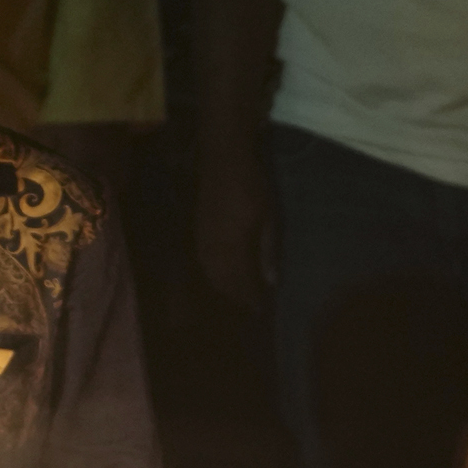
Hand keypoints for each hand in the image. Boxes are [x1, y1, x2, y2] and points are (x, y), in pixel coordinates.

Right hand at [195, 150, 274, 300]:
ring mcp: (202, 240)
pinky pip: (204, 261)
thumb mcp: (269, 218)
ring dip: (224, 286)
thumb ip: (267, 251)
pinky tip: (223, 272)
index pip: (241, 284)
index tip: (261, 310)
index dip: (251, 299)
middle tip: (251, 304)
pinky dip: (214, 272)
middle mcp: (212, 250)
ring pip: (211, 273)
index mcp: (232, 249)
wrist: (223, 157)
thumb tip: (270, 281)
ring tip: (238, 293)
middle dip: (236, 296)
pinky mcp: (198, 230)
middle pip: (223, 283)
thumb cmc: (252, 185)